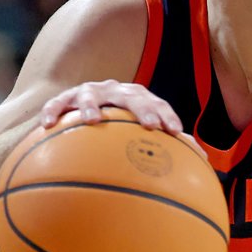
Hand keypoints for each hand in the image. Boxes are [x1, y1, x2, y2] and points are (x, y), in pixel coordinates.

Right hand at [40, 80, 182, 132]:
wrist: (85, 105)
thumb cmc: (121, 123)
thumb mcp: (141, 129)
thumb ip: (171, 143)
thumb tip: (204, 160)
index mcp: (137, 97)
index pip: (157, 103)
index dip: (167, 115)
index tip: (175, 131)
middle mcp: (115, 90)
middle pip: (131, 96)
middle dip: (142, 109)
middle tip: (149, 126)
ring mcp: (90, 92)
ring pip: (91, 94)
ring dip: (91, 105)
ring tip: (94, 121)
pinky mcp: (65, 98)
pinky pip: (56, 103)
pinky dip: (52, 112)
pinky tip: (47, 125)